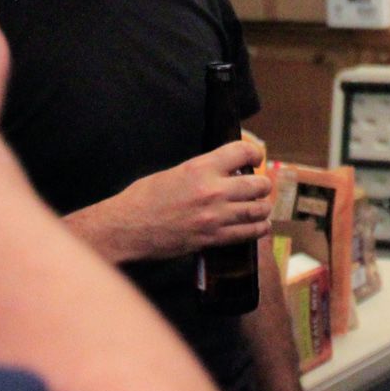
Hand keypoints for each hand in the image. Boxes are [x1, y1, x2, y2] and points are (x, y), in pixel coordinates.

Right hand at [86, 138, 273, 261]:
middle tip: (260, 187)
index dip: (254, 154)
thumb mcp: (175, 172)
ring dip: (263, 207)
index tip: (255, 159)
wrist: (127, 228)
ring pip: (258, 210)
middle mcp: (212, 191)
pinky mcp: (212, 238)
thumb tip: (227, 169)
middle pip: (258, 184)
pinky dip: (258, 229)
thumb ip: (203, 170)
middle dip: (262, 184)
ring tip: (261, 206)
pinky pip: (247, 233)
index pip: (242, 152)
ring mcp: (214, 217)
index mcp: (201, 168)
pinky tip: (259, 226)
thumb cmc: (144, 198)